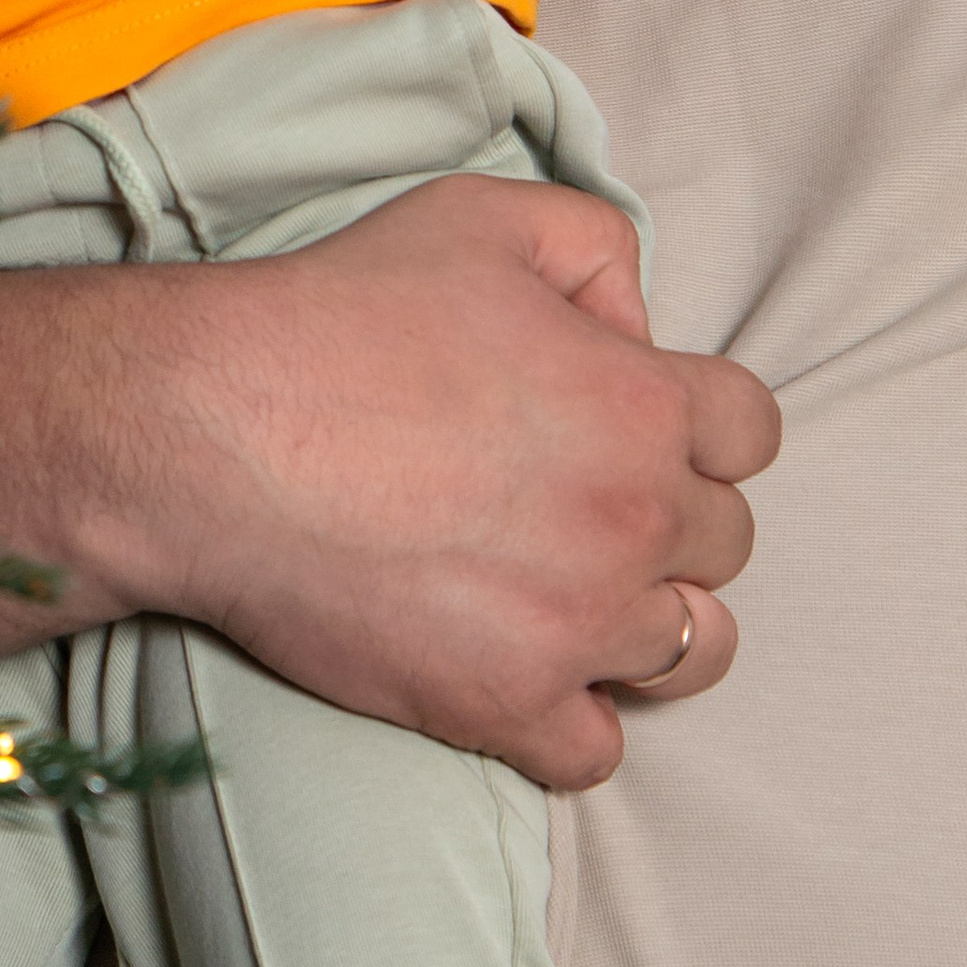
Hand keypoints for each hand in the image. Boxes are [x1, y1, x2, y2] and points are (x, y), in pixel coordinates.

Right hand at [0, 175, 779, 786]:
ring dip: (643, 620)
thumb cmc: (341, 312)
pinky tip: (524, 669)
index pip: (752, 433)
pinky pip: (597, 751)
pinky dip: (573, 719)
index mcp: (644, 402)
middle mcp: (634, 519)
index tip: (640, 427)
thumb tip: (637, 326)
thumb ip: (599, 249)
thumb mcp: (486, 215)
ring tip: (570, 593)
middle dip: (670, 519)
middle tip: (582, 502)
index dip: (702, 425)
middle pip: (726, 543)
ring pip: (692, 650)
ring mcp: (577, 624)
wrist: (214, 434)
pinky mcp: (504, 706)